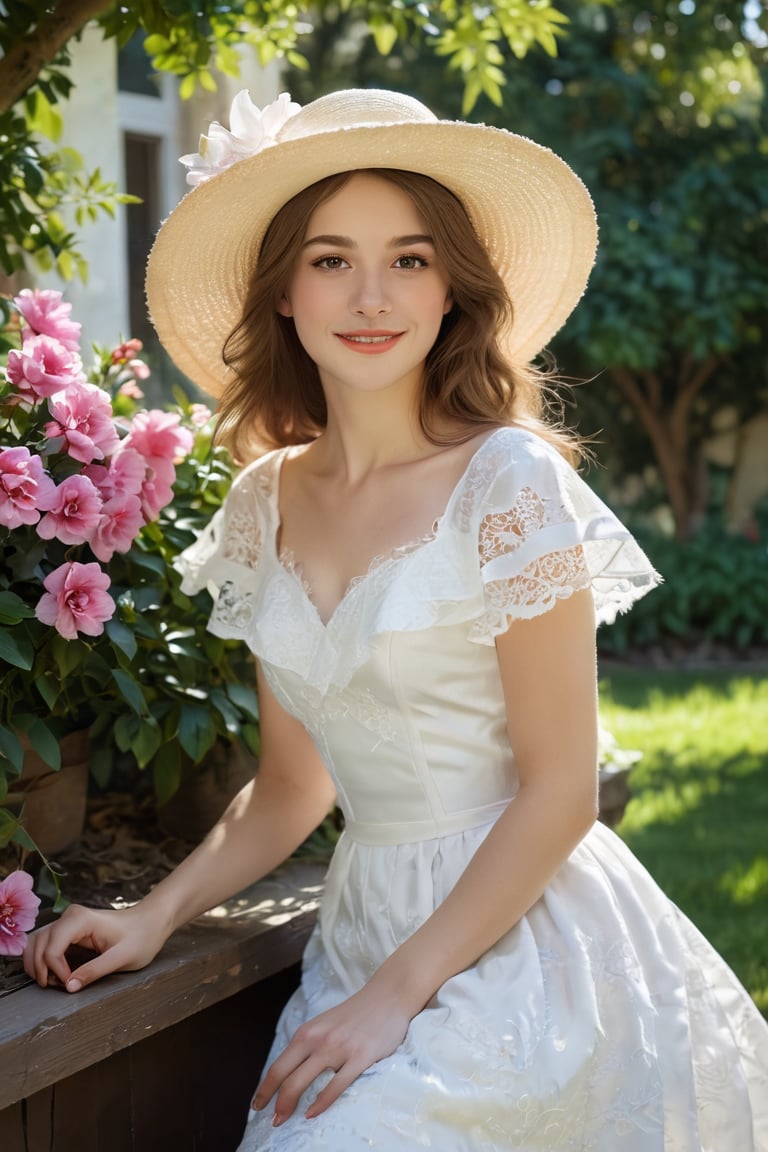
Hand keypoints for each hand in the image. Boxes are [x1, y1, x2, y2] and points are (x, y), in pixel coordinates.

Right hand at [23, 902, 168, 991]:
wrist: (150, 922)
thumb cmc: (141, 937)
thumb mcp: (122, 957)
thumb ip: (95, 971)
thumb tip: (69, 987)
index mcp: (80, 919)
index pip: (52, 948)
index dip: (56, 971)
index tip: (69, 984)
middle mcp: (69, 917)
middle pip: (38, 944)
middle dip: (41, 969)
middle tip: (55, 987)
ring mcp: (67, 922)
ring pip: (36, 943)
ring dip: (37, 964)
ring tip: (52, 982)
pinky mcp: (68, 930)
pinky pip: (44, 944)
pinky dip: (42, 960)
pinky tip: (53, 974)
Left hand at [254, 980, 412, 1123]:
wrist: (388, 995)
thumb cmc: (357, 1014)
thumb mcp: (326, 1024)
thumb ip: (311, 1044)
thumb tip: (293, 1071)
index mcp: (308, 1032)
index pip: (278, 1065)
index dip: (264, 1088)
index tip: (256, 1105)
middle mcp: (319, 1039)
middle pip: (286, 1075)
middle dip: (274, 1101)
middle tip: (271, 1120)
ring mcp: (339, 1048)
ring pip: (304, 1081)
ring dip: (289, 1104)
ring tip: (282, 1120)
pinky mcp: (360, 1056)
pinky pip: (336, 1085)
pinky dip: (322, 1103)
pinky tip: (313, 1114)